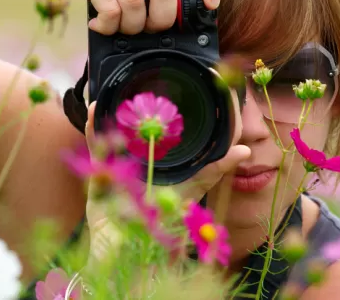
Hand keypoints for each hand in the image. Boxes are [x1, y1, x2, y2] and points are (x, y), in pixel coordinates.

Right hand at [83, 81, 249, 260]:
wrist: (137, 250)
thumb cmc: (165, 223)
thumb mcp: (191, 191)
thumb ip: (214, 170)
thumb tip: (245, 150)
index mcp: (160, 165)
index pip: (162, 137)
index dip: (164, 117)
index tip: (169, 94)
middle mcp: (138, 164)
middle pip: (134, 133)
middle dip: (134, 113)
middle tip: (140, 90)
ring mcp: (117, 169)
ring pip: (113, 136)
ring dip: (113, 116)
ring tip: (117, 94)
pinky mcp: (100, 177)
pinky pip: (96, 148)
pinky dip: (94, 128)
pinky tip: (96, 109)